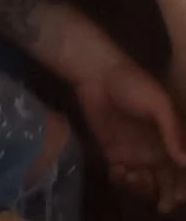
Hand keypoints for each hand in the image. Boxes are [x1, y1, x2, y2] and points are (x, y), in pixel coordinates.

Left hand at [75, 56, 185, 210]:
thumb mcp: (157, 102)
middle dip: (164, 195)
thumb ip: (172, 130)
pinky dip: (122, 182)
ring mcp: (135, 154)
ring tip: (131, 176)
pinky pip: (122, 178)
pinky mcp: (114, 154)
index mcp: (171, 138)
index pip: (182, 168)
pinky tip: (117, 170)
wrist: (95, 74)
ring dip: (141, 189)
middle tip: (156, 197)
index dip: (183, 185)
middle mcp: (156, 150)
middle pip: (166, 183)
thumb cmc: (132, 82)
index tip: (179, 195)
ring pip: (145, 185)